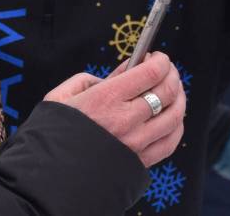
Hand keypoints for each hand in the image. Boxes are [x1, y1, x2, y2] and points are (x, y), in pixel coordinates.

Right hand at [44, 52, 184, 166]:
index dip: (160, 61)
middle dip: (171, 75)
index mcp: (106, 98)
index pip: (150, 73)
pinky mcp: (140, 161)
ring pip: (174, 116)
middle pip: (166, 91)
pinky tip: (173, 117)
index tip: (158, 57)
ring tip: (174, 90)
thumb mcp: (63, 95)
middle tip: (167, 69)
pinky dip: (177, 125)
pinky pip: (170, 141)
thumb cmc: (54, 132)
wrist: (50, 174)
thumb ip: (89, 78)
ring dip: (179, 98)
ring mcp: (136, 143)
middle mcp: (126, 120)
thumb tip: (117, 74)